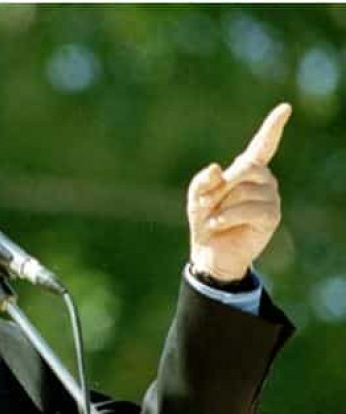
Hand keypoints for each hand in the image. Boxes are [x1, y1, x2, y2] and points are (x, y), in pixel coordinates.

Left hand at [187, 103, 291, 280]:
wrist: (210, 251)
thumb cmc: (205, 219)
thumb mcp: (196, 197)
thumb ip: (202, 181)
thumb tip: (217, 168)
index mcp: (247, 170)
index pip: (263, 145)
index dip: (273, 127)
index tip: (285, 108)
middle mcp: (264, 180)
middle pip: (247, 167)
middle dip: (223, 185)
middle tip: (207, 203)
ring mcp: (270, 198)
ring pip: (245, 190)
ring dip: (222, 205)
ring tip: (216, 218)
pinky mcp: (271, 217)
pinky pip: (249, 209)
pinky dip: (227, 216)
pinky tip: (219, 224)